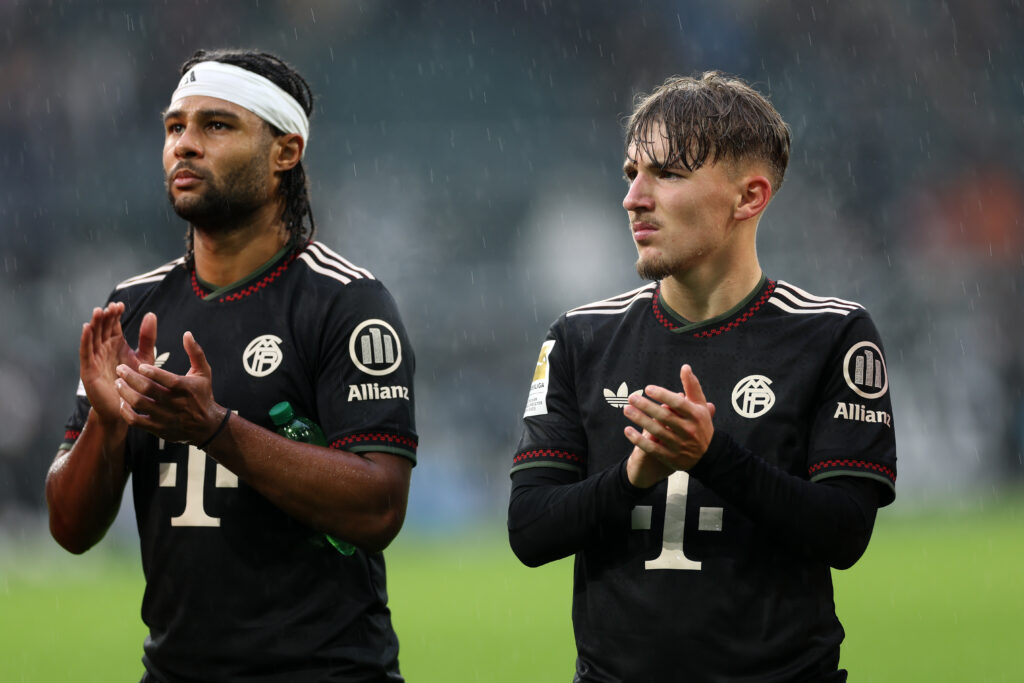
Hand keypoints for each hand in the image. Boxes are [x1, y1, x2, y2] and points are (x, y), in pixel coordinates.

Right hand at [79, 303, 156, 425]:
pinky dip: (85, 340)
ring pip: (92, 338)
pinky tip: (87, 328)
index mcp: (116, 344)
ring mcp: (95, 359)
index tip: (120, 305)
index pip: (113, 325)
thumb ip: (147, 338)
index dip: (115, 314)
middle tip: (110, 307)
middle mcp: (104, 349)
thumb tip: (151, 314)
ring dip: (94, 324)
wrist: (128, 407)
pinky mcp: (89, 370)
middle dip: (105, 317)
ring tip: (98, 312)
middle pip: (102, 328)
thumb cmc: (136, 382)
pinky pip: (86, 352)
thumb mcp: (144, 357)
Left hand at [114, 331, 223, 444]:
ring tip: (118, 382)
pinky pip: (136, 421)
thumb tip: (187, 334)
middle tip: (120, 369)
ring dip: (125, 392)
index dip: (152, 372)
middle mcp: (175, 404)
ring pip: (139, 404)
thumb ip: (195, 352)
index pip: (167, 380)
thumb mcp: (203, 372)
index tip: (140, 365)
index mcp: (186, 388)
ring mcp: (165, 417)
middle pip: (148, 390)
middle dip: (131, 378)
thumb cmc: (202, 394)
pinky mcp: (157, 428)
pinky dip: (126, 411)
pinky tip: (123, 401)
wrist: (206, 426)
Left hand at [623, 364, 715, 473]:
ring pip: (656, 431)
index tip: (647, 388)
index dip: (662, 395)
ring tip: (626, 410)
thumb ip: (692, 387)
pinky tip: (627, 430)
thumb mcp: (700, 406)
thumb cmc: (701, 425)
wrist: (709, 456)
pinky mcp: (671, 457)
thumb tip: (685, 367)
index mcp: (696, 415)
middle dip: (646, 406)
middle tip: (631, 397)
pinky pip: (652, 448)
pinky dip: (639, 439)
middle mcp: (688, 430)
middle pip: (664, 416)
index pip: (678, 403)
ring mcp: (679, 445)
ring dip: (640, 420)